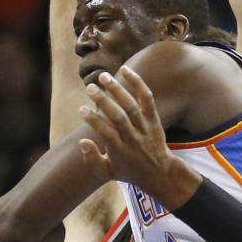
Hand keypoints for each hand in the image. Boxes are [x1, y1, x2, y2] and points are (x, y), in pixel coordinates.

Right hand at [78, 65, 201, 210]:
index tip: (81, 109)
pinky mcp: (154, 119)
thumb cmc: (128, 171)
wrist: (159, 172)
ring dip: (118, 89)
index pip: (106, 134)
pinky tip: (125, 69)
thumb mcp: (108, 172)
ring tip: (103, 76)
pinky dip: (138, 83)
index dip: (94, 120)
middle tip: (90, 87)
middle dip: (104, 101)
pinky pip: (147, 99)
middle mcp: (134, 139)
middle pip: (119, 117)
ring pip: (132, 106)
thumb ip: (92, 159)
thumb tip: (81, 141)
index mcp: (120, 152)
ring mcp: (145, 128)